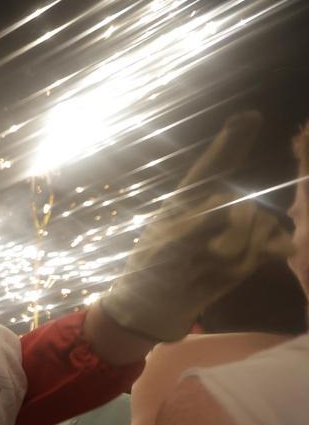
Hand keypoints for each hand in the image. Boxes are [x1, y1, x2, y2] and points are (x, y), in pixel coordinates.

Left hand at [100, 112, 293, 341]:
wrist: (157, 308)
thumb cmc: (149, 273)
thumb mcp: (160, 252)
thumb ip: (189, 228)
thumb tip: (224, 208)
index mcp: (186, 199)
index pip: (213, 166)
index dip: (232, 141)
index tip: (250, 116)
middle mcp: (215, 206)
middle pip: (241, 205)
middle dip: (226, 238)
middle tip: (194, 263)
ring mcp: (238, 227)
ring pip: (259, 226)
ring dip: (236, 255)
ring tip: (205, 270)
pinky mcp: (254, 248)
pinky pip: (276, 241)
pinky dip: (270, 251)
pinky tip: (270, 256)